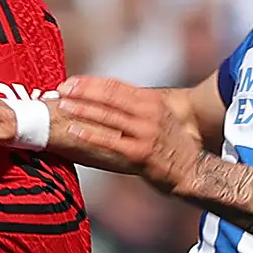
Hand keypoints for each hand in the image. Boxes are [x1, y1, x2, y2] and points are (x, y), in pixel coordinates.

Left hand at [52, 75, 203, 190]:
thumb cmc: (171, 145)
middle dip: (82, 91)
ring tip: (63, 106)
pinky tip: (74, 131)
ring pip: (107, 116)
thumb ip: (135, 108)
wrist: (193, 170)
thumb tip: (105, 100)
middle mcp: (149, 112)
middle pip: (109, 96)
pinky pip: (110, 141)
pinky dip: (90, 134)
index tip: (69, 82)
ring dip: (82, 109)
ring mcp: (145, 132)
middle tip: (60, 91)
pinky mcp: (140, 152)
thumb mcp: (158, 117)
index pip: (114, 85)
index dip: (89, 82)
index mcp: (150, 101)